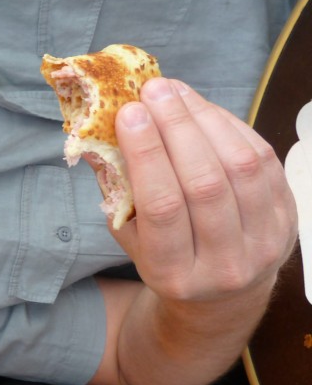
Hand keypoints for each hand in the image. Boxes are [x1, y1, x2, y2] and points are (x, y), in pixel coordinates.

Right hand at [113, 78, 296, 305]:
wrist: (222, 295)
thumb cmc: (165, 257)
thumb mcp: (130, 236)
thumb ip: (117, 190)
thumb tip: (97, 133)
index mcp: (174, 274)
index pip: (163, 207)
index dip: (147, 155)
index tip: (128, 114)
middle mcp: (224, 265)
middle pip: (205, 184)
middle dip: (177, 128)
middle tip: (153, 90)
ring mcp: (264, 242)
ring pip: (240, 167)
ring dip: (205, 119)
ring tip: (175, 92)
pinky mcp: (288, 218)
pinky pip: (264, 161)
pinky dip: (232, 127)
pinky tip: (204, 109)